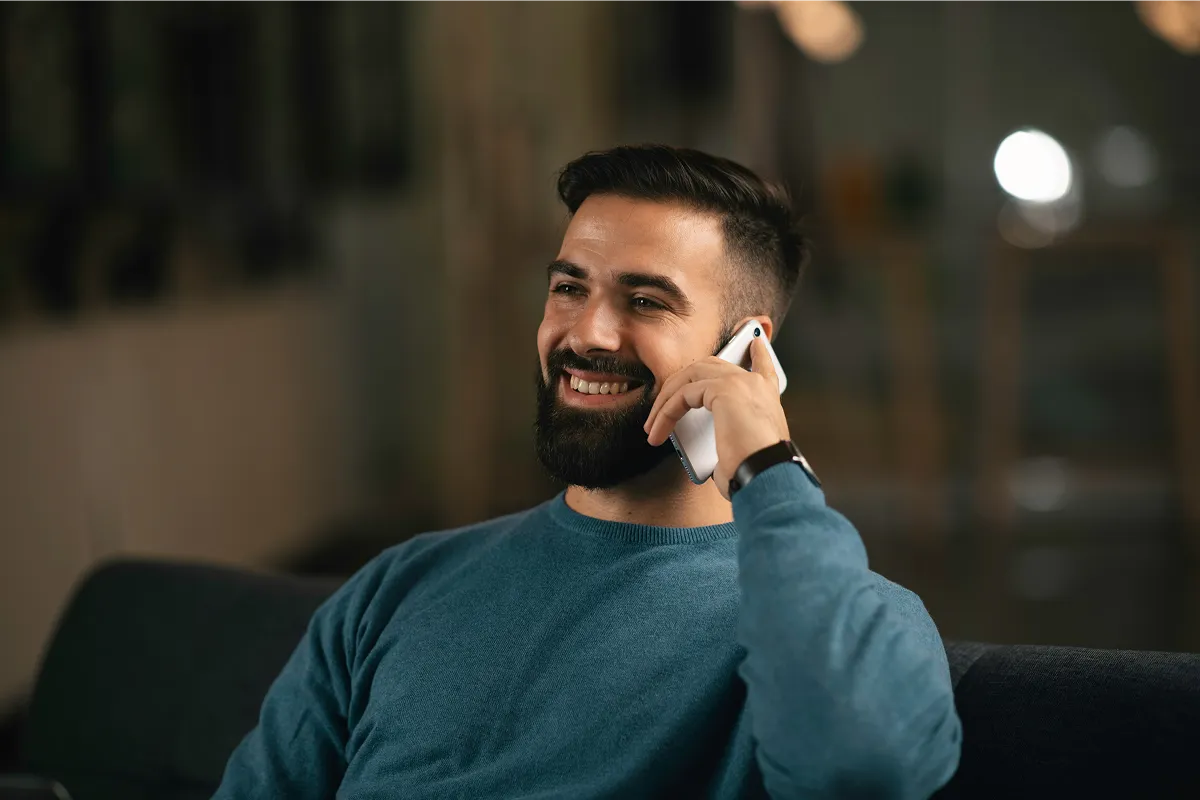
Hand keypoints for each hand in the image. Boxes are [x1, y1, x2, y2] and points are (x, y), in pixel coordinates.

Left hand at [643, 333, 789, 499]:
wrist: (766, 474)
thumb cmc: (755, 472)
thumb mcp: (742, 451)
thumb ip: (728, 439)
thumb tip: (710, 456)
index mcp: (767, 397)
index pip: (763, 366)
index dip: (758, 353)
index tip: (755, 342)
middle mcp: (756, 384)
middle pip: (710, 367)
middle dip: (680, 384)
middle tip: (661, 407)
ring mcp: (740, 382)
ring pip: (690, 377)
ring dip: (666, 401)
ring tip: (652, 426)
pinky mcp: (723, 389)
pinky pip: (682, 395)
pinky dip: (665, 413)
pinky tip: (657, 431)